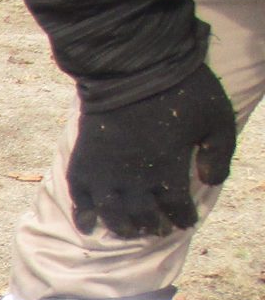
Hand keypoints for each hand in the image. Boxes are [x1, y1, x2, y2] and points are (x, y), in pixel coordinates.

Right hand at [67, 64, 235, 238]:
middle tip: (157, 229)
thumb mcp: (217, 118)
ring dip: (122, 227)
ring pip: (112, 214)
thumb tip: (210, 182)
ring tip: (128, 231)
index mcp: (168, 171)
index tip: (185, 221)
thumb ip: (219, 153)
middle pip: (143, 216)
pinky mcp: (83, 164)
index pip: (177, 208)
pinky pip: (80, 199)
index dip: (182, 218)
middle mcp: (134, 180)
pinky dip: (83, 216)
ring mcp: (105, 174)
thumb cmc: (180, 90)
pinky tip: (89, 226)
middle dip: (152, 226)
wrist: (131, 68)